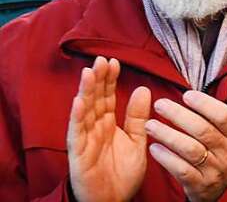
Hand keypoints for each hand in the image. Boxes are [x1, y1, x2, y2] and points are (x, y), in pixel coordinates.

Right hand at [67, 56, 151, 201]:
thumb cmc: (123, 174)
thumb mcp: (137, 142)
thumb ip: (138, 118)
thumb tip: (142, 89)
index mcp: (108, 125)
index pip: (107, 97)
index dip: (109, 80)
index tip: (114, 61)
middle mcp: (95, 130)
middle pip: (95, 100)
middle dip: (97, 80)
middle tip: (101, 59)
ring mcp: (85, 141)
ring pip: (84, 113)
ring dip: (85, 93)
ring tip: (89, 73)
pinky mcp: (78, 156)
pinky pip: (76, 135)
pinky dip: (77, 118)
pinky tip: (78, 102)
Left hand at [145, 69, 226, 201]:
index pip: (224, 116)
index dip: (205, 105)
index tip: (186, 95)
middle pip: (204, 131)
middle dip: (179, 116)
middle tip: (160, 104)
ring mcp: (215, 169)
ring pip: (191, 150)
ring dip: (169, 136)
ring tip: (150, 124)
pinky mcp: (200, 186)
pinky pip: (182, 171)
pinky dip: (167, 159)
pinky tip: (154, 148)